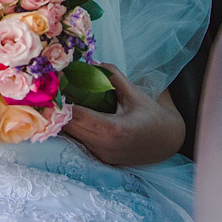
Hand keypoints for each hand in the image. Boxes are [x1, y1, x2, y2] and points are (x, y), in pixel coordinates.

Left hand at [62, 64, 184, 165]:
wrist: (171, 142)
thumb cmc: (154, 115)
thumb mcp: (135, 93)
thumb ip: (112, 76)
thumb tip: (91, 62)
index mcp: (112, 130)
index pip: (75, 115)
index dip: (60, 101)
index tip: (51, 87)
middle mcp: (104, 146)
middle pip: (68, 127)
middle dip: (57, 109)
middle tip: (50, 91)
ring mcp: (102, 155)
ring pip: (71, 136)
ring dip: (63, 119)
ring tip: (58, 101)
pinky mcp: (101, 158)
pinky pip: (80, 141)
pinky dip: (73, 127)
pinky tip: (71, 114)